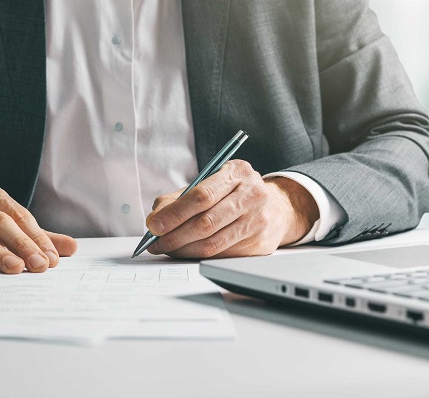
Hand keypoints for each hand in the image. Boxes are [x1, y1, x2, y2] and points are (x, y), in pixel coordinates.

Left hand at [144, 160, 318, 257]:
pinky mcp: (260, 244)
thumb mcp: (209, 183)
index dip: (174, 213)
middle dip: (174, 236)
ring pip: (213, 244)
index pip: (201, 196)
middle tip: (155, 243)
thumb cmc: (232, 193)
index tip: (153, 226)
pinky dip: (198, 256)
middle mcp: (252, 195)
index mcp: (237, 172)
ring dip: (183, 250)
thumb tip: (155, 220)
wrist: (275, 206)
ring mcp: (258, 221)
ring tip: (167, 249)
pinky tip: (186, 252)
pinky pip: (221, 255)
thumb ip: (179, 198)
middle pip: (206, 222)